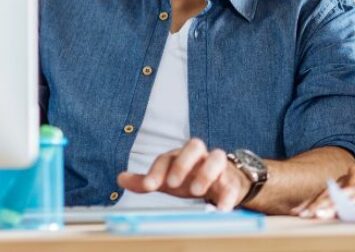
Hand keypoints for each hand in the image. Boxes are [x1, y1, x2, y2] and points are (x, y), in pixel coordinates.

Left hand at [116, 138, 250, 210]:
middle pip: (194, 146)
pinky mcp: (232, 181)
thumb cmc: (191, 179)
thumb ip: (147, 180)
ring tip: (198, 192)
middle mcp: (201, 157)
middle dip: (183, 163)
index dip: (158, 169)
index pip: (168, 156)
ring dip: (207, 173)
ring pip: (217, 157)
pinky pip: (233, 184)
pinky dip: (228, 196)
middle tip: (173, 184)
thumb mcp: (168, 180)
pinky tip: (221, 208)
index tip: (151, 186)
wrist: (224, 182)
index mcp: (182, 156)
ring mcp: (219, 166)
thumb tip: (120, 178)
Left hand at [293, 165, 354, 218]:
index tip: (299, 212)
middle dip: (319, 205)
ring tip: (320, 215)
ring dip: (334, 206)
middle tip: (304, 215)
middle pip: (336, 191)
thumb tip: (323, 212)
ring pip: (350, 195)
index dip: (314, 201)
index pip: (330, 190)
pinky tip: (348, 212)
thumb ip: (351, 199)